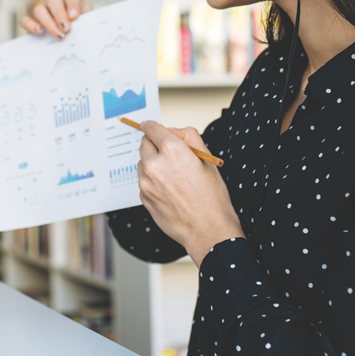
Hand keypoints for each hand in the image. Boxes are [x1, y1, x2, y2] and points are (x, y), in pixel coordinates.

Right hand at [18, 0, 87, 39]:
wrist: (74, 32)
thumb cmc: (82, 23)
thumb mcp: (88, 19)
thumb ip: (85, 20)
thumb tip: (80, 25)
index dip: (72, 3)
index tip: (75, 16)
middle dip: (59, 14)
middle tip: (67, 29)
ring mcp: (41, 7)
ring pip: (38, 9)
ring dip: (49, 23)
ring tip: (60, 36)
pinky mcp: (31, 19)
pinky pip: (25, 19)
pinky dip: (31, 26)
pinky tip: (41, 32)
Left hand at [137, 121, 244, 265]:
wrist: (207, 230)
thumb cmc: (212, 197)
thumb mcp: (208, 160)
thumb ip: (190, 138)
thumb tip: (174, 132)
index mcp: (173, 151)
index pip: (153, 129)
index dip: (151, 125)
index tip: (148, 124)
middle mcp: (155, 164)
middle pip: (144, 144)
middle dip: (153, 144)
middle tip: (167, 151)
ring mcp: (146, 182)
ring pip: (142, 162)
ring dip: (152, 162)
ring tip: (172, 175)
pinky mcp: (143, 197)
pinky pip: (143, 181)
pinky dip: (152, 180)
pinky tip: (169, 189)